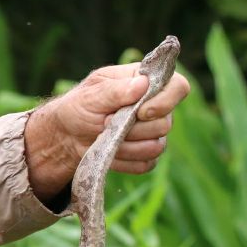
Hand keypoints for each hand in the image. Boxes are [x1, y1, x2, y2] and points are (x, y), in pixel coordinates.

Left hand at [25, 61, 190, 202]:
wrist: (66, 137)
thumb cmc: (78, 108)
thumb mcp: (90, 95)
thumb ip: (115, 90)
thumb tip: (143, 84)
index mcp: (145, 83)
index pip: (179, 87)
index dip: (165, 101)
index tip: (140, 111)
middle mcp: (156, 107)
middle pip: (166, 123)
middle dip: (133, 128)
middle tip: (105, 122)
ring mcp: (153, 132)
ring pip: (157, 146)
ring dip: (125, 145)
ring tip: (104, 135)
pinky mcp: (146, 155)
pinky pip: (146, 163)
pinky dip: (124, 160)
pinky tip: (109, 150)